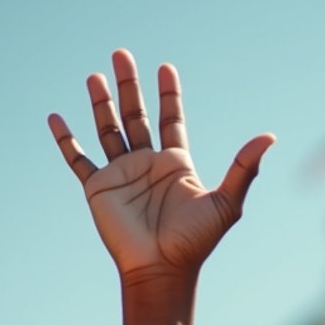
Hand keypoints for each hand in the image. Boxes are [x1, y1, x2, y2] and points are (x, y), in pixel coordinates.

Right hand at [48, 51, 274, 280]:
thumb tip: (269, 136)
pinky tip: (55, 118)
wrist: (162, 270)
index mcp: (175, 164)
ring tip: (95, 75)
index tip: (166, 67)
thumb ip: (243, 168)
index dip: (169, 94)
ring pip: (108, 129)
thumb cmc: (195, 242)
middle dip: (129, 86)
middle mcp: (147, 165)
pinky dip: (66, 140)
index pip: (172, 120)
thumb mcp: (226, 202)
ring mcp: (121, 175)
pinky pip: (78, 159)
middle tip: (121, 54)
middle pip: (136, 115)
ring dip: (101, 103)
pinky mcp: (98, 189)